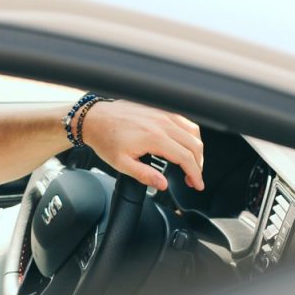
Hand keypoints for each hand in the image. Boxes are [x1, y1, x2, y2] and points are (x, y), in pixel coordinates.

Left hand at [80, 100, 204, 191]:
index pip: (185, 158)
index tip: (197, 184)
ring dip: (196, 149)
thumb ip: (144, 175)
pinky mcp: (160, 109)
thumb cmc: (106, 139)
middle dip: (198, 164)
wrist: (95, 119)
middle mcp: (162, 123)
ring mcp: (163, 113)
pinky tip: (184, 144)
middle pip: (194, 145)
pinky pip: (184, 121)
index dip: (195, 174)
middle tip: (192, 178)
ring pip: (193, 131)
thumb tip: (162, 184)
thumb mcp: (121, 164)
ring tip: (190, 163)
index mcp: (154, 137)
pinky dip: (190, 134)